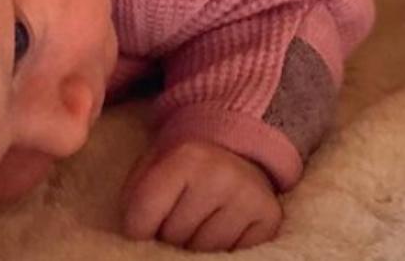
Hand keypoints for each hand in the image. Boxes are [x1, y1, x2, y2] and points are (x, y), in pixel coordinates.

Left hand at [120, 140, 282, 250]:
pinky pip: (235, 256)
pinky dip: (224, 250)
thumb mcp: (150, 169)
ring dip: (196, 246)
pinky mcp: (270, 217)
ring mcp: (249, 196)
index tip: (147, 219)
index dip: (139, 228)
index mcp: (186, 157)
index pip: (141, 222)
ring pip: (204, 253)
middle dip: (170, 235)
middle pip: (174, 238)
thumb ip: (134, 200)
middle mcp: (221, 173)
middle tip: (181, 215)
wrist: (235, 154)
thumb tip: (136, 239)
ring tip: (201, 222)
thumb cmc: (182, 171)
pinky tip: (224, 227)